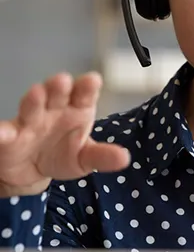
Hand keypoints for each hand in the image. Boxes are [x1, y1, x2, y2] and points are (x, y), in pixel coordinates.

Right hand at [0, 72, 129, 197]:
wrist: (34, 171)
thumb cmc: (65, 154)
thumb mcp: (86, 158)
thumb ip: (103, 156)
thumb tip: (124, 158)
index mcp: (78, 109)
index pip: (85, 94)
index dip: (88, 86)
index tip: (92, 80)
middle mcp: (55, 109)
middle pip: (58, 93)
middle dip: (60, 86)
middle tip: (63, 81)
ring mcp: (31, 120)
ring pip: (32, 106)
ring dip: (34, 99)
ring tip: (36, 93)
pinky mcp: (10, 136)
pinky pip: (5, 132)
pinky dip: (1, 131)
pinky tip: (1, 132)